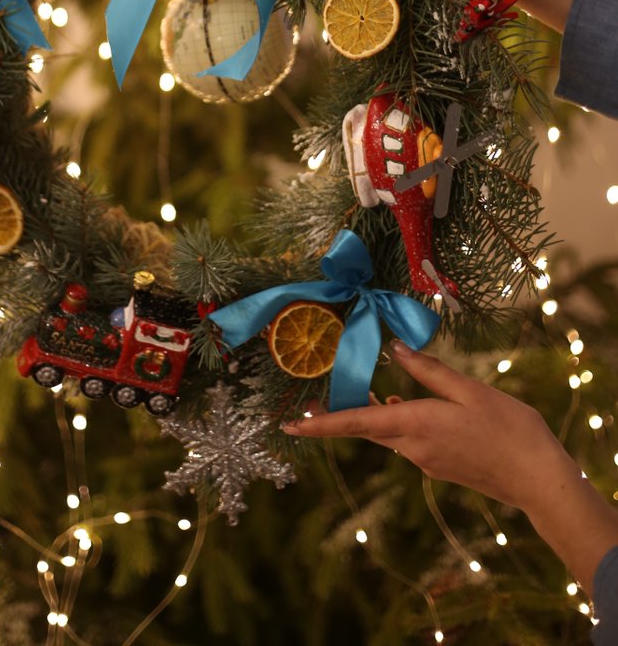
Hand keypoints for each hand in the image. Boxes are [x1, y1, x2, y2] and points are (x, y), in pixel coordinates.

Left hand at [282, 340, 617, 590]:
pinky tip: (408, 405)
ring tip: (365, 390)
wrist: (538, 479)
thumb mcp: (468, 390)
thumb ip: (428, 371)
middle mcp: (414, 448)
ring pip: (389, 433)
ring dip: (375, 415)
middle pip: (368, 428)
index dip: (320, 423)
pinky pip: (409, 441)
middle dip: (340, 414)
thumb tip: (393, 349)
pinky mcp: (440, 467)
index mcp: (416, 425)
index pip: (357, 422)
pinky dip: (400, 422)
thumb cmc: (508, 428)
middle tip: (312, 400)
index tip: (289, 426)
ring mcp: (427, 461)